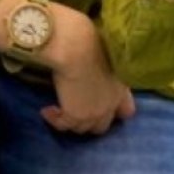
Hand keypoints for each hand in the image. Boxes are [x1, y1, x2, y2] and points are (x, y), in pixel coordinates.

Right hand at [39, 10, 135, 135]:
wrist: (79, 48)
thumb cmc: (92, 44)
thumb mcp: (106, 62)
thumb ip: (104, 74)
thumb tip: (94, 75)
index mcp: (121, 90)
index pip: (127, 112)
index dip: (115, 112)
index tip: (103, 106)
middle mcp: (110, 105)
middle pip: (101, 126)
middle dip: (90, 121)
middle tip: (75, 111)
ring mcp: (93, 113)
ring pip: (81, 129)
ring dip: (70, 121)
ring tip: (58, 110)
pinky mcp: (75, 116)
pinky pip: (63, 125)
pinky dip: (54, 119)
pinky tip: (46, 111)